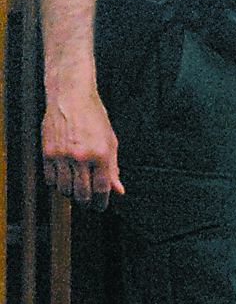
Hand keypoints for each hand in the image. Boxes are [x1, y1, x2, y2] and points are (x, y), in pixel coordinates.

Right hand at [41, 88, 124, 209]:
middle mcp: (82, 157)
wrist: (72, 97)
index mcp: (101, 153)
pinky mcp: (48, 154)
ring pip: (65, 191)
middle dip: (86, 202)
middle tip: (89, 199)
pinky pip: (50, 181)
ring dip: (71, 193)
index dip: (102, 203)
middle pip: (82, 195)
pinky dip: (57, 183)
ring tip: (76, 185)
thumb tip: (118, 190)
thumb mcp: (110, 140)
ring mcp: (63, 156)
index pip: (101, 189)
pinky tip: (64, 175)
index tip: (101, 206)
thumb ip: (113, 167)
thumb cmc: (94, 116)